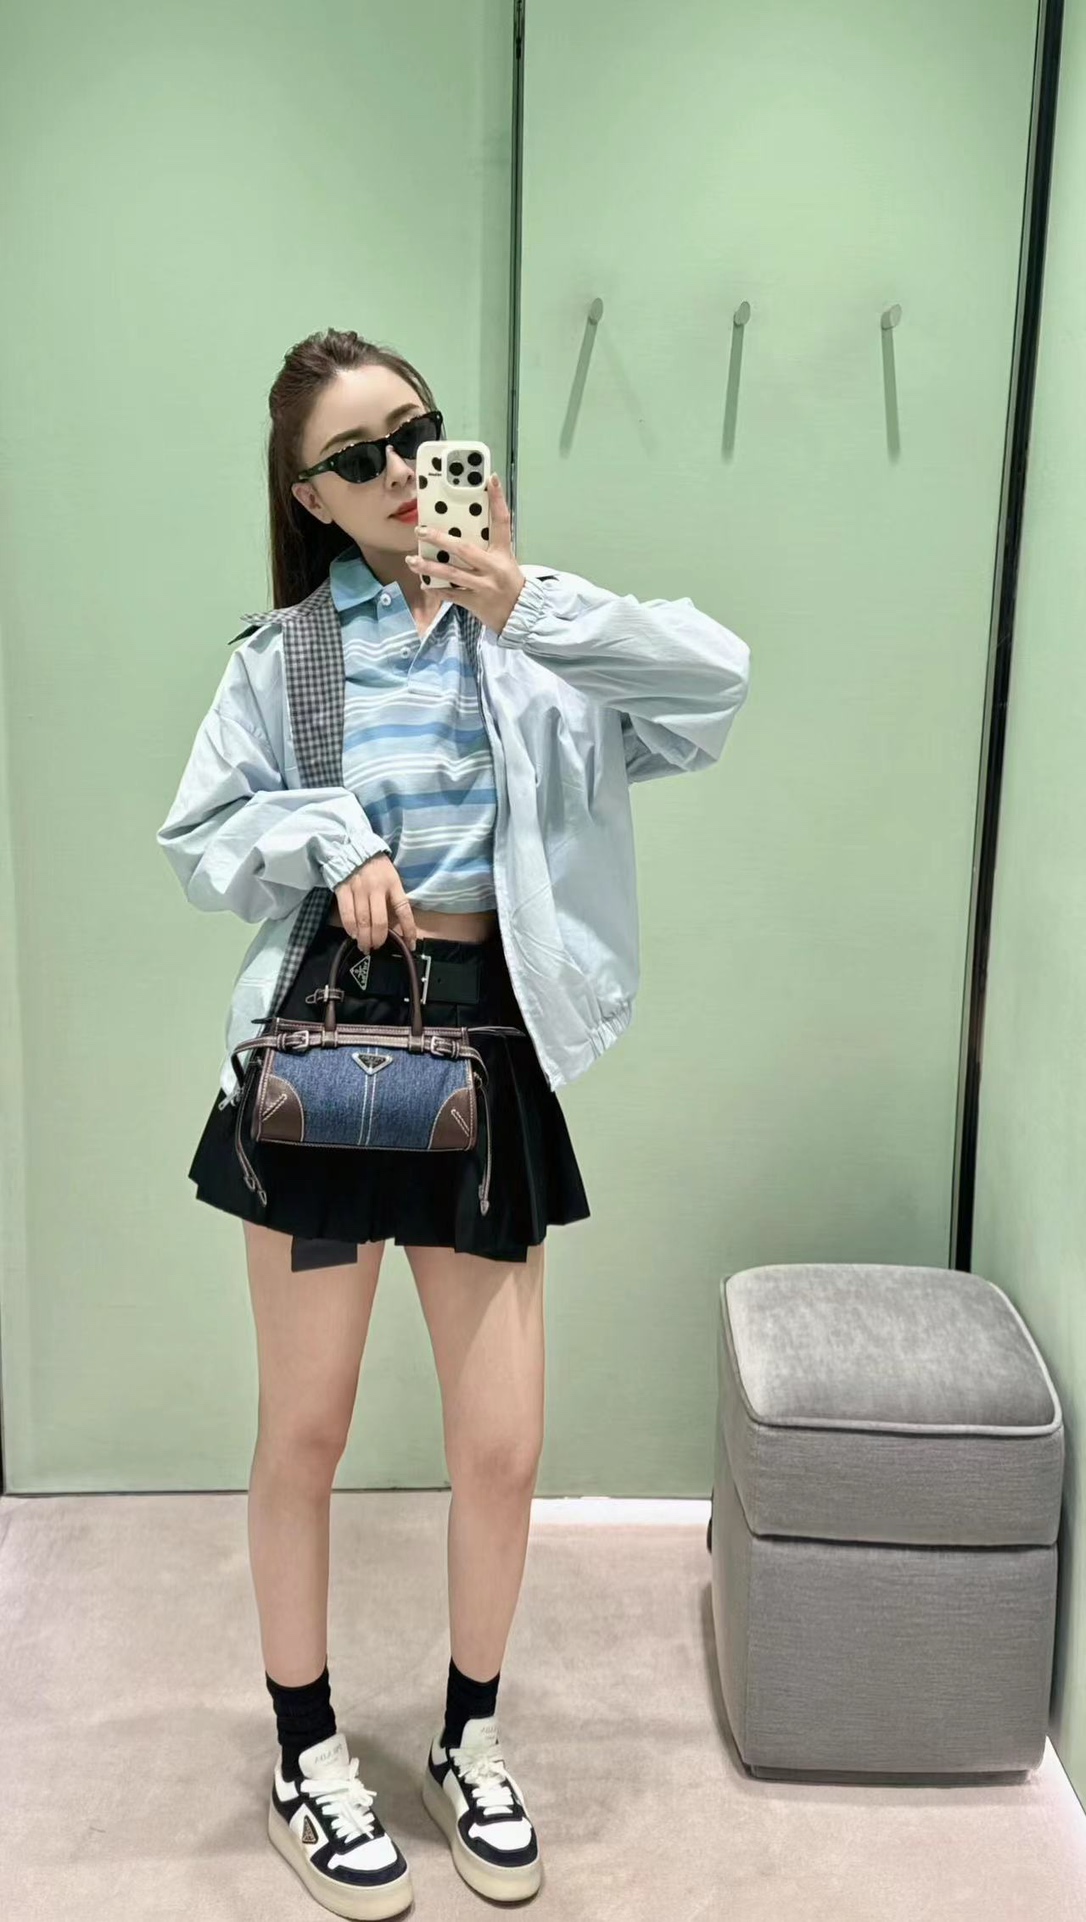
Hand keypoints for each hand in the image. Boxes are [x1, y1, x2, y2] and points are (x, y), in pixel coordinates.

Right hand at [335, 854, 417, 953]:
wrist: (353, 847)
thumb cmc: (376, 865)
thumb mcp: (392, 876)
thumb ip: (393, 896)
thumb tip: (397, 923)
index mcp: (393, 883)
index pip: (404, 910)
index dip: (408, 929)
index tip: (410, 945)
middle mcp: (377, 888)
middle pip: (379, 921)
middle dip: (379, 939)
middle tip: (377, 947)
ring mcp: (359, 889)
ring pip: (363, 921)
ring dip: (364, 938)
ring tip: (365, 946)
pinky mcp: (343, 890)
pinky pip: (347, 914)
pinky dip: (350, 928)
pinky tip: (353, 935)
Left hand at [406, 472, 525, 634]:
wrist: (521, 615)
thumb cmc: (510, 584)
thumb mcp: (505, 562)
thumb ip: (487, 548)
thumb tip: (462, 531)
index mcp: (503, 553)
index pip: (502, 521)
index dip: (498, 499)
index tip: (491, 479)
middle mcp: (493, 567)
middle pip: (464, 549)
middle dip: (440, 539)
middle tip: (420, 530)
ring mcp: (484, 586)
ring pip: (452, 574)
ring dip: (429, 567)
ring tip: (411, 561)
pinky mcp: (476, 602)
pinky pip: (452, 595)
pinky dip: (437, 590)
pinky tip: (424, 584)